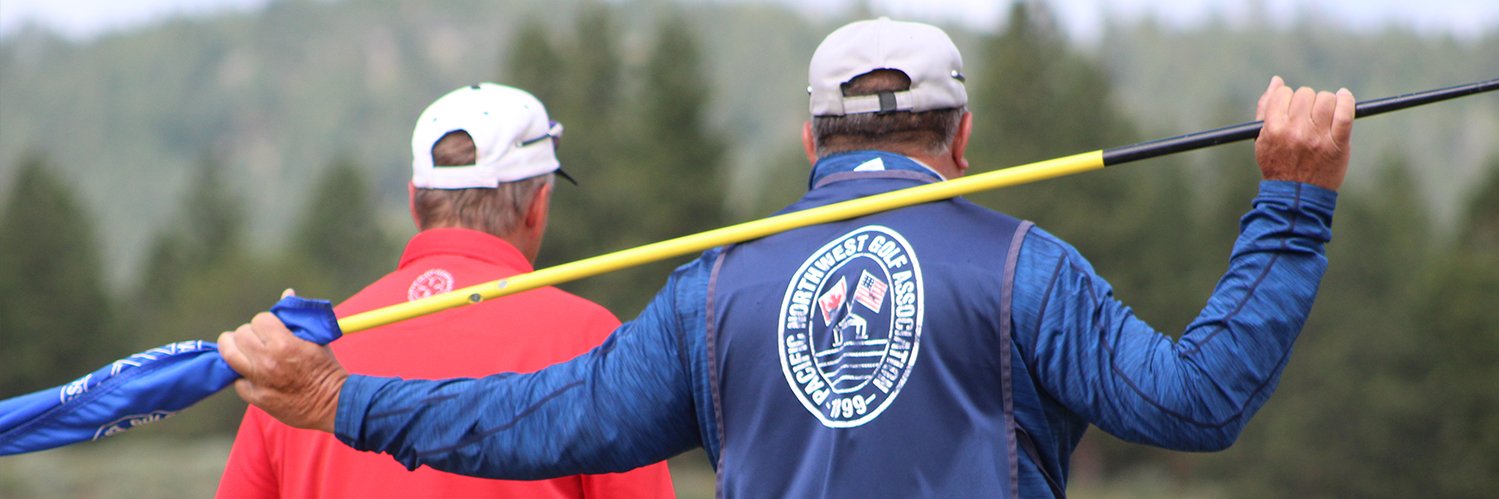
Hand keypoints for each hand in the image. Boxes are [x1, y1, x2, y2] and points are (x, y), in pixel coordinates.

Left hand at [218, 289, 346, 432]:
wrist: (332, 403)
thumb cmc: (326, 369)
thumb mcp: (316, 339)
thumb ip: (296, 318)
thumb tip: (287, 294)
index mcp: (284, 343)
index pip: (259, 319)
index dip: (264, 321)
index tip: (269, 326)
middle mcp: (267, 360)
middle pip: (240, 334)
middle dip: (248, 333)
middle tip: (256, 339)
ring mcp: (259, 380)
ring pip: (229, 355)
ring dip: (232, 348)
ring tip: (239, 348)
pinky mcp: (255, 396)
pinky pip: (236, 379)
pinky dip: (241, 374)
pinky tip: (251, 373)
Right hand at [1254, 76, 1355, 190]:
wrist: (1297, 196)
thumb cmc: (1278, 165)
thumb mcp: (1262, 139)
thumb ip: (1266, 109)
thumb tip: (1276, 81)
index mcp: (1274, 128)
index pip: (1283, 94)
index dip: (1287, 98)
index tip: (1291, 108)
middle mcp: (1295, 130)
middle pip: (1305, 94)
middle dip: (1306, 102)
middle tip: (1308, 116)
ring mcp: (1318, 136)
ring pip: (1326, 99)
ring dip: (1325, 103)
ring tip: (1323, 115)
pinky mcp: (1338, 143)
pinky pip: (1346, 112)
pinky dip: (1347, 100)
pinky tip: (1344, 97)